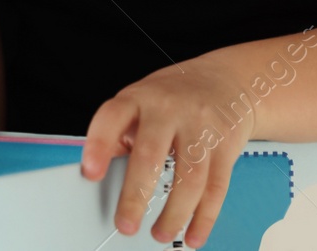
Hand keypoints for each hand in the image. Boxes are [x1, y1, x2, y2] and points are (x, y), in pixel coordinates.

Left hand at [81, 56, 255, 247]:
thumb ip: (120, 134)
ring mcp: (200, 127)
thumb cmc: (173, 97)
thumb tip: (102, 176)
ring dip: (173, 214)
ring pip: (188, 178)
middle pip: (150, 155)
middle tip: (125, 224)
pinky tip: (192, 235)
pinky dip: (204, 218)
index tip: (90, 174)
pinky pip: (216, 188)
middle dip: (135, 195)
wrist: (226, 80)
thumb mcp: (139, 102)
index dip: (99, 145)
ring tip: (159, 234)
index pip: (112, 118)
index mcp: (138, 98)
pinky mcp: (226, 146)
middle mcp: (168, 110)